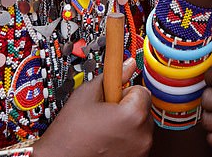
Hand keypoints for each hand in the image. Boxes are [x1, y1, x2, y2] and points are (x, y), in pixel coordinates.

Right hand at [34, 58, 151, 156]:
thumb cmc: (68, 136)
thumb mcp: (85, 96)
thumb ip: (110, 76)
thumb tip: (126, 64)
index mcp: (133, 116)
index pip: (141, 90)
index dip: (123, 91)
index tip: (111, 96)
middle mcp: (142, 136)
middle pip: (143, 108)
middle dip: (127, 108)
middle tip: (105, 114)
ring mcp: (141, 151)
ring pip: (141, 126)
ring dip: (127, 124)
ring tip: (103, 129)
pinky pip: (137, 142)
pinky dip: (126, 140)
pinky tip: (107, 141)